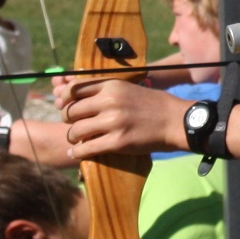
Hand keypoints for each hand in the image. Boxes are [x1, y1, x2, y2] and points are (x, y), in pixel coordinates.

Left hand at [64, 79, 184, 159]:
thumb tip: (76, 97)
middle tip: (74, 125)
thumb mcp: (128, 89)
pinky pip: (85, 148)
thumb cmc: (154, 105)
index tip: (63, 106)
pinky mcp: (117, 142)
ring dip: (72, 137)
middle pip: (71, 111)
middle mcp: (109, 102)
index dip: (63, 98)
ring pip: (75, 131)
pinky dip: (77, 152)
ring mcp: (113, 122)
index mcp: (111, 86)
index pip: (74, 89)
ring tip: (77, 139)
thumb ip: (105, 91)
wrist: (176, 122)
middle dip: (67, 120)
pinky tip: (76, 153)